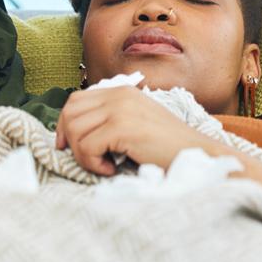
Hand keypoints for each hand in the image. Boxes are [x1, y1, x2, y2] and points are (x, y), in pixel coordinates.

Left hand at [54, 86, 216, 175]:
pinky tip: (111, 169)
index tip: (68, 146)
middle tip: (87, 159)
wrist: (196, 155)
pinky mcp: (122, 127)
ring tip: (104, 165)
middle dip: (71, 140)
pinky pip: (87, 147)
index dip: (65, 124)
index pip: (76, 100)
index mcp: (122, 91)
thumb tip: (74, 132)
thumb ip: (110, 119)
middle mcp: (119, 95)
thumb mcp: (136, 123)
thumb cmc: (167, 147)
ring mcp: (120, 109)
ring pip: (75, 131)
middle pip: (70, 112)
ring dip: (83, 155)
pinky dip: (93, 164)